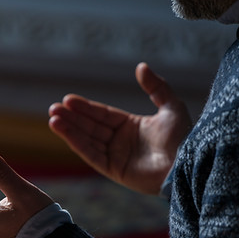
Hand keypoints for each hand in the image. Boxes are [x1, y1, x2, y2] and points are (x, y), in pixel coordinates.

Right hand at [49, 62, 191, 194]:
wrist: (186, 165)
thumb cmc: (183, 138)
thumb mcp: (171, 107)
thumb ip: (156, 87)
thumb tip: (141, 66)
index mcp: (131, 126)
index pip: (102, 115)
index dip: (85, 107)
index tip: (68, 100)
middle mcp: (120, 141)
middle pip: (90, 126)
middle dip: (72, 117)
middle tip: (53, 108)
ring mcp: (116, 156)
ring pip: (87, 139)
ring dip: (69, 129)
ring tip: (52, 118)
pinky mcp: (113, 170)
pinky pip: (90, 153)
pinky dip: (76, 142)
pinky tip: (63, 131)